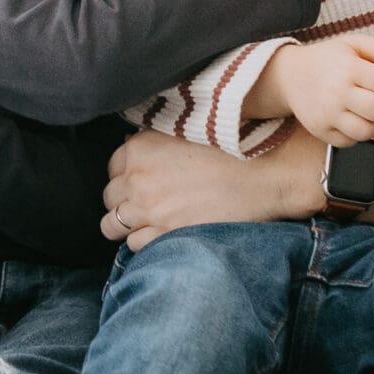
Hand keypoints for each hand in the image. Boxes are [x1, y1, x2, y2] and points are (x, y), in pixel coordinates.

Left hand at [101, 130, 317, 249]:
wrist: (263, 173)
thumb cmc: (229, 147)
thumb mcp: (184, 129)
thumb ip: (152, 139)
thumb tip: (130, 144)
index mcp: (139, 148)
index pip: (112, 167)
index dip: (125, 175)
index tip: (138, 180)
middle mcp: (138, 179)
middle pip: (110, 197)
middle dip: (123, 200)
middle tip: (143, 203)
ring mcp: (150, 210)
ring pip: (113, 225)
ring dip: (126, 225)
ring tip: (145, 223)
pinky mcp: (166, 234)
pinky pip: (134, 245)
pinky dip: (143, 241)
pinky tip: (160, 235)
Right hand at [263, 38, 373, 146]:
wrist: (290, 76)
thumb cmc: (328, 59)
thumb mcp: (353, 43)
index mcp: (348, 68)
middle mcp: (336, 93)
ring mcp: (327, 115)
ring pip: (368, 131)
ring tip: (370, 112)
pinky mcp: (320, 131)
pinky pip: (351, 142)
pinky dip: (357, 134)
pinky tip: (353, 119)